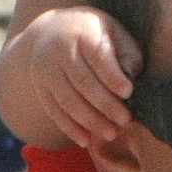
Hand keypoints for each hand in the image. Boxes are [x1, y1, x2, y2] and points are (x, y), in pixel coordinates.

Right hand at [28, 7, 142, 147]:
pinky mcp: (39, 88)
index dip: (112, 76)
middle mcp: (58, 50)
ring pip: (67, 100)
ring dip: (90, 121)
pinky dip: (69, 128)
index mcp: (81, 31)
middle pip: (82, 81)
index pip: (97, 56)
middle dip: (105, 104)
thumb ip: (126, 53)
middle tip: (125, 120)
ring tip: (111, 134)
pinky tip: (86, 141)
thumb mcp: (114, 32)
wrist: (53, 31)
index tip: (129, 92)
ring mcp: (45, 70)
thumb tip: (132, 78)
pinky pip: (54, 111)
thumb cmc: (95, 34)